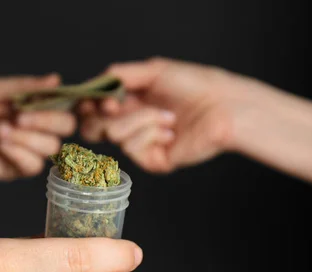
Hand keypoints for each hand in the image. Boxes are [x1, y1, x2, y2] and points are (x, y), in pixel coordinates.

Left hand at [0, 74, 75, 179]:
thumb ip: (25, 86)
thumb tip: (56, 79)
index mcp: (34, 104)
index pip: (65, 105)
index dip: (70, 105)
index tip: (55, 101)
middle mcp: (36, 126)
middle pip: (66, 128)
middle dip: (46, 121)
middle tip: (19, 117)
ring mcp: (28, 148)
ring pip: (51, 148)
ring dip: (26, 138)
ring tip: (0, 131)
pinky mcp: (17, 168)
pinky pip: (34, 165)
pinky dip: (19, 154)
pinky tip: (1, 146)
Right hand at [78, 57, 255, 172]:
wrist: (223, 106)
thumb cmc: (195, 86)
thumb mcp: (153, 71)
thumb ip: (121, 75)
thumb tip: (96, 84)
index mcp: (130, 104)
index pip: (93, 111)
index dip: (88, 105)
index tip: (94, 99)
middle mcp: (132, 125)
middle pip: (92, 129)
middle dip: (101, 116)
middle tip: (115, 107)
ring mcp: (142, 145)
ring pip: (113, 134)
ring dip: (140, 118)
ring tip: (167, 115)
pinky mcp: (152, 161)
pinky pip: (133, 147)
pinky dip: (151, 132)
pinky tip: (171, 130)